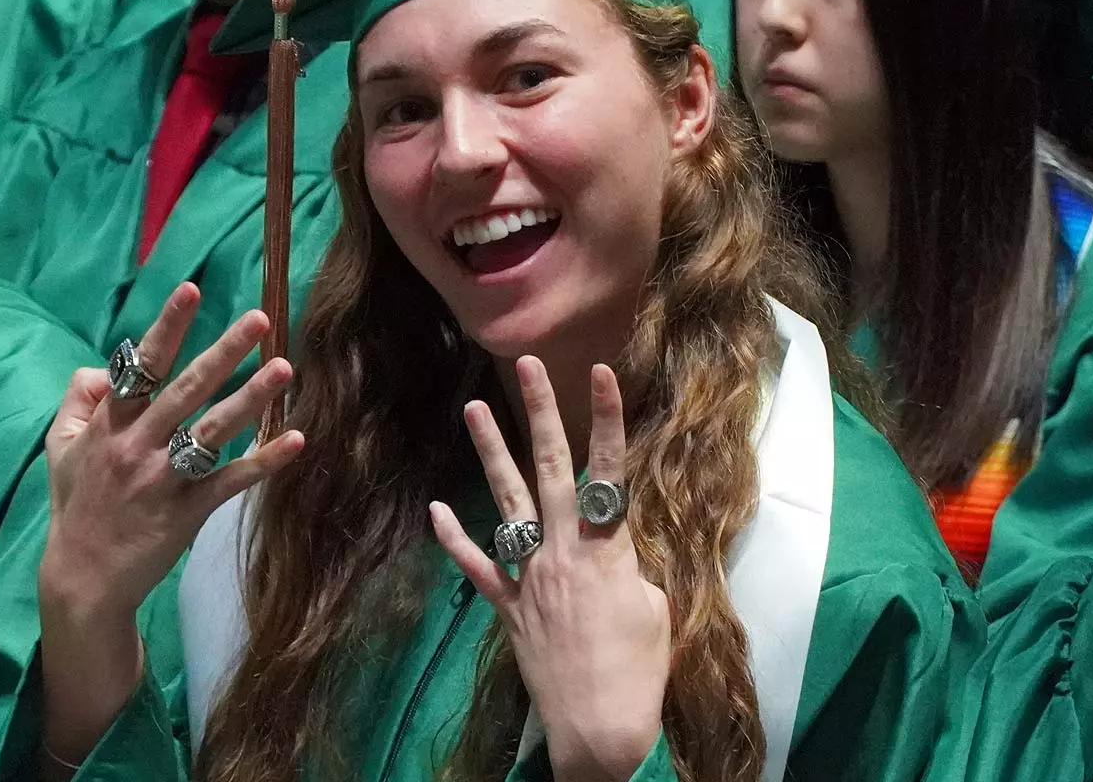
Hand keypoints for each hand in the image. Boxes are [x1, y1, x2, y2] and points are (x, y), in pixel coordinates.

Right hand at [41, 281, 304, 617]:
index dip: (166, 327)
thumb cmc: (76, 505)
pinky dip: (263, 462)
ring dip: (251, 398)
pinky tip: (297, 440)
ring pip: (212, 430)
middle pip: (187, 389)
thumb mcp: (58, 447)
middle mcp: (138, 446)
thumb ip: (78, 399)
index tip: (192, 290)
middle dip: (224, 351)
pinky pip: (230, 481)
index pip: (140, 365)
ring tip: (285, 368)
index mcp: (109, 424)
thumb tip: (105, 365)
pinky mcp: (188, 513)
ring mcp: (164, 480)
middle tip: (260, 319)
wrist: (84, 579)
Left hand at [430, 359, 668, 781]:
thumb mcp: (654, 608)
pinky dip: (455, 538)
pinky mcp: (508, 605)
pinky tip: (437, 509)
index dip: (607, 416)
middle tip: (528, 365)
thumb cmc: (639, 670)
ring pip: (508, 501)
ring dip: (491, 452)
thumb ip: (629, 567)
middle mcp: (563, 550)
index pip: (610, 469)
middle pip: (553, 468)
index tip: (599, 370)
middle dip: (542, 412)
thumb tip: (611, 554)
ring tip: (473, 409)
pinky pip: (478, 565)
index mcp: (607, 548)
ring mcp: (530, 575)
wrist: (599, 728)